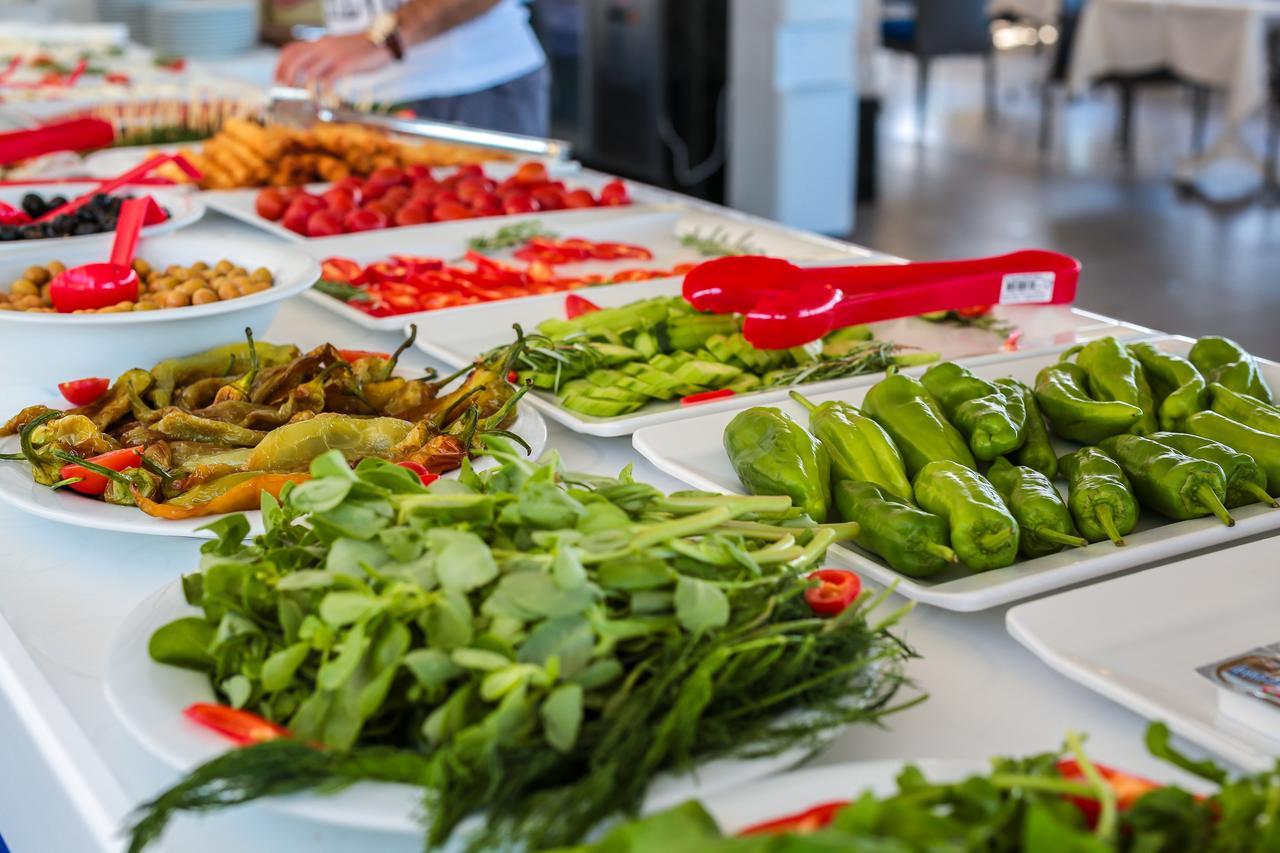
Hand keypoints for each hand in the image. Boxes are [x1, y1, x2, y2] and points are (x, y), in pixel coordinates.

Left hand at [275, 34, 392, 89]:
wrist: (383, 41)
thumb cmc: (361, 49)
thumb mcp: (337, 48)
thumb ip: (324, 57)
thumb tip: (311, 72)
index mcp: (320, 42)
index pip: (291, 50)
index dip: (280, 64)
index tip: (277, 78)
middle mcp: (323, 46)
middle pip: (296, 60)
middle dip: (287, 76)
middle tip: (285, 89)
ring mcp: (334, 55)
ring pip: (311, 71)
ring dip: (305, 87)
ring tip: (305, 98)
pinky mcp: (346, 65)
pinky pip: (329, 80)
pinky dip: (324, 92)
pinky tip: (325, 99)